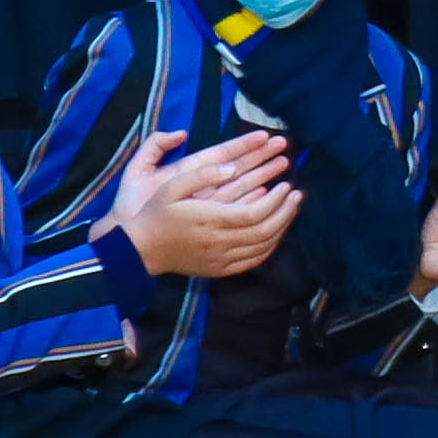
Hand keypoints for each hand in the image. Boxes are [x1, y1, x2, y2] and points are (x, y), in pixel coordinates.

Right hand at [101, 127, 299, 283]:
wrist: (141, 250)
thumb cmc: (156, 214)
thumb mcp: (172, 186)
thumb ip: (203, 174)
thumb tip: (232, 166)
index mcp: (209, 220)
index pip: (254, 213)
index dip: (276, 201)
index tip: (286, 185)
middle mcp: (218, 243)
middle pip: (264, 231)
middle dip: (286, 212)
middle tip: (297, 195)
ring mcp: (220, 260)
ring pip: (262, 248)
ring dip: (282, 228)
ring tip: (291, 209)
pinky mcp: (220, 270)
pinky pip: (253, 261)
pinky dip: (270, 247)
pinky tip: (276, 232)